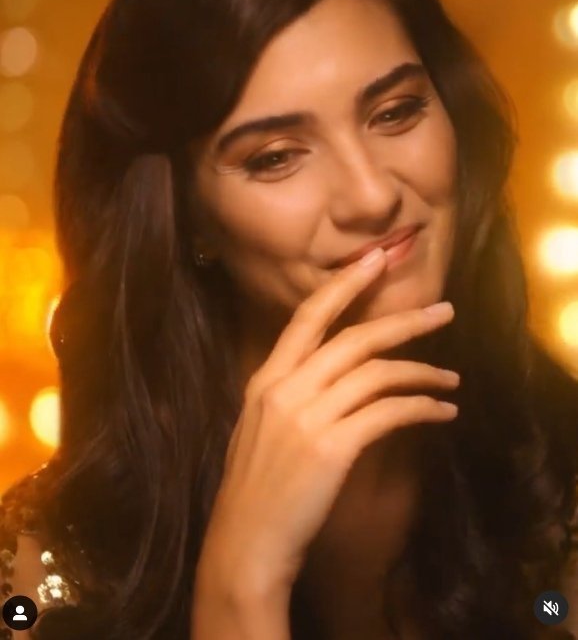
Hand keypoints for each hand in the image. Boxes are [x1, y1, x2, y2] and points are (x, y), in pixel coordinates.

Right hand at [198, 248, 459, 599]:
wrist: (244, 544)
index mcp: (265, 380)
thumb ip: (293, 396)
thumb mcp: (261, 429)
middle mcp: (285, 388)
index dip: (345, 285)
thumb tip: (339, 378)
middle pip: (355, 338)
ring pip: (377, 372)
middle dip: (405, 320)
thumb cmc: (254, 490)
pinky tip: (442, 412)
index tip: (376, 260)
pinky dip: (421, 408)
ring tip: (450, 379)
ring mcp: (307, 416)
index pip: (308, 317)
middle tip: (443, 310)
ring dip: (422, 371)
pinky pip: (388, 412)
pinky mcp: (332, 448)